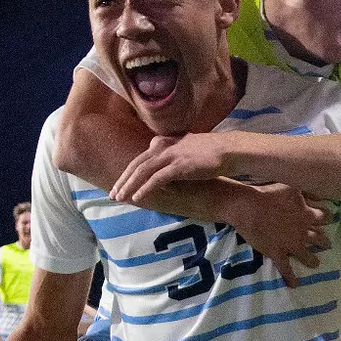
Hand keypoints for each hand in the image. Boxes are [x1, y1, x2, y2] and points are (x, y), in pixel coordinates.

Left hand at [112, 132, 231, 204]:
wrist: (227, 151)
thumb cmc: (210, 153)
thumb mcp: (186, 151)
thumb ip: (171, 157)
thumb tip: (163, 169)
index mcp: (164, 142)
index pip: (140, 158)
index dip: (128, 172)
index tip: (119, 184)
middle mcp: (163, 147)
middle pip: (136, 164)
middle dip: (123, 180)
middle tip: (112, 194)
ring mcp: (171, 156)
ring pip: (142, 171)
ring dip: (129, 186)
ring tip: (120, 198)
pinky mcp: (179, 166)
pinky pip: (156, 179)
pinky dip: (145, 188)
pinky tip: (137, 198)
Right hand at [221, 184, 327, 286]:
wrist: (249, 208)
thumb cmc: (269, 194)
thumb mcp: (292, 187)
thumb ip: (307, 192)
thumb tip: (321, 195)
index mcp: (308, 214)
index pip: (325, 217)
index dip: (326, 217)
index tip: (326, 218)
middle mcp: (303, 232)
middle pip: (320, 238)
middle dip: (324, 241)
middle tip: (326, 244)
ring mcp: (291, 245)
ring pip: (307, 256)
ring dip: (312, 261)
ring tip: (315, 264)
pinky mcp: (278, 254)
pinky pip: (287, 269)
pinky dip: (291, 278)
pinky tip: (295, 284)